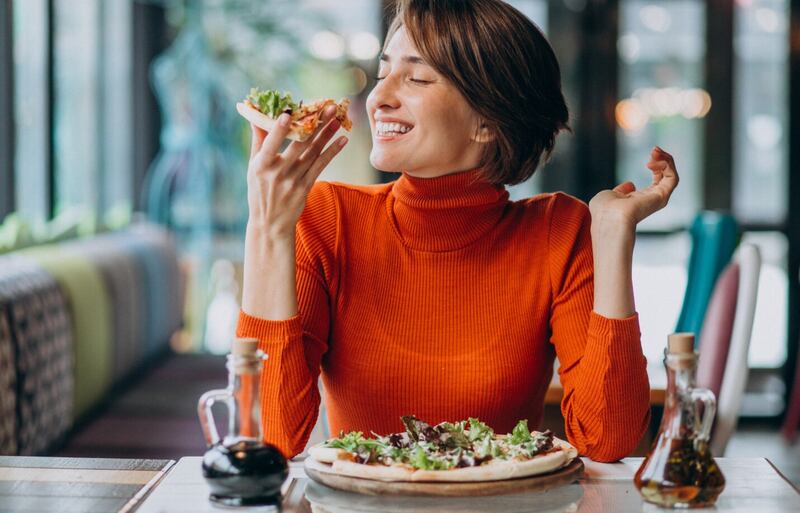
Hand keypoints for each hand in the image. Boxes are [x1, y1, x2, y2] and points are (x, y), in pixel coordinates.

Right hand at [246, 106, 347, 237]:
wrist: (270, 223)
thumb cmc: (259, 190)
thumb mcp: (253, 167)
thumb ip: (258, 141)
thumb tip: (255, 115)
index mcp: (261, 165)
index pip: (270, 144)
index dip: (280, 130)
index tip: (289, 113)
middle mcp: (278, 172)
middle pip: (299, 144)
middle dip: (315, 124)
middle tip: (329, 107)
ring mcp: (294, 180)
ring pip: (313, 152)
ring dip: (328, 134)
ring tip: (338, 119)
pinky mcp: (306, 186)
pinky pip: (321, 166)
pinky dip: (333, 152)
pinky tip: (343, 140)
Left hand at [588, 146, 678, 230]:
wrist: (608, 217)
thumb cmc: (603, 210)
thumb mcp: (610, 195)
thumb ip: (620, 190)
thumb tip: (630, 184)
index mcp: (640, 200)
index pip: (657, 180)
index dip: (656, 166)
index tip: (649, 158)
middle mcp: (651, 200)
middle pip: (667, 176)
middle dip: (663, 160)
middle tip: (654, 149)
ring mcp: (658, 199)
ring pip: (672, 176)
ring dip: (666, 160)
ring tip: (655, 151)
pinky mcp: (662, 197)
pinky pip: (673, 178)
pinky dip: (667, 165)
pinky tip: (655, 160)